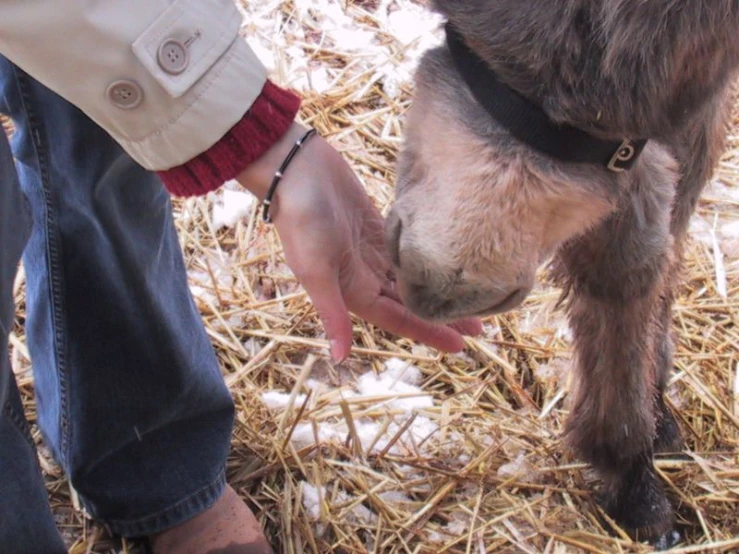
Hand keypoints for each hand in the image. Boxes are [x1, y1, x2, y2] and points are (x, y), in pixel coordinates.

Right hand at [237, 122, 481, 361]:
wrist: (295, 169)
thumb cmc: (302, 219)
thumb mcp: (316, 270)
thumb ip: (331, 313)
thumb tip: (339, 358)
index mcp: (352, 291)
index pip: (398, 320)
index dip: (428, 333)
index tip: (461, 346)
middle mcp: (363, 276)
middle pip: (409, 303)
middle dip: (440, 316)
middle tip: (478, 326)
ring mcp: (370, 252)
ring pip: (411, 280)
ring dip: (436, 289)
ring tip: (468, 297)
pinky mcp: (377, 228)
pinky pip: (405, 253)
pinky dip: (426, 261)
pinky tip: (446, 261)